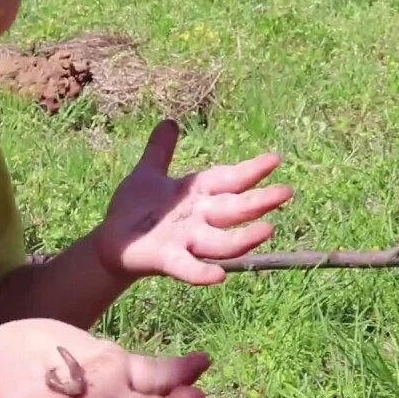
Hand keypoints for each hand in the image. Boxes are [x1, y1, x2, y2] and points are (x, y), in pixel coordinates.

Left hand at [94, 119, 293, 285]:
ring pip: (222, 242)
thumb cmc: (136, 209)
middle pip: (234, 210)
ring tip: (268, 229)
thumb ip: (160, 150)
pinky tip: (219, 276)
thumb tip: (169, 122)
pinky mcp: (167, 259)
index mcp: (196, 195)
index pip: (229, 180)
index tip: (275, 158)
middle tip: (286, 191)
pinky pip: (188, 268)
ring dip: (245, 238)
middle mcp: (199, 219)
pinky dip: (201, 272)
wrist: (112, 241)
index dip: (251, 170)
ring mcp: (186, 241)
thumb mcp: (148, 174)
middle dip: (260, 201)